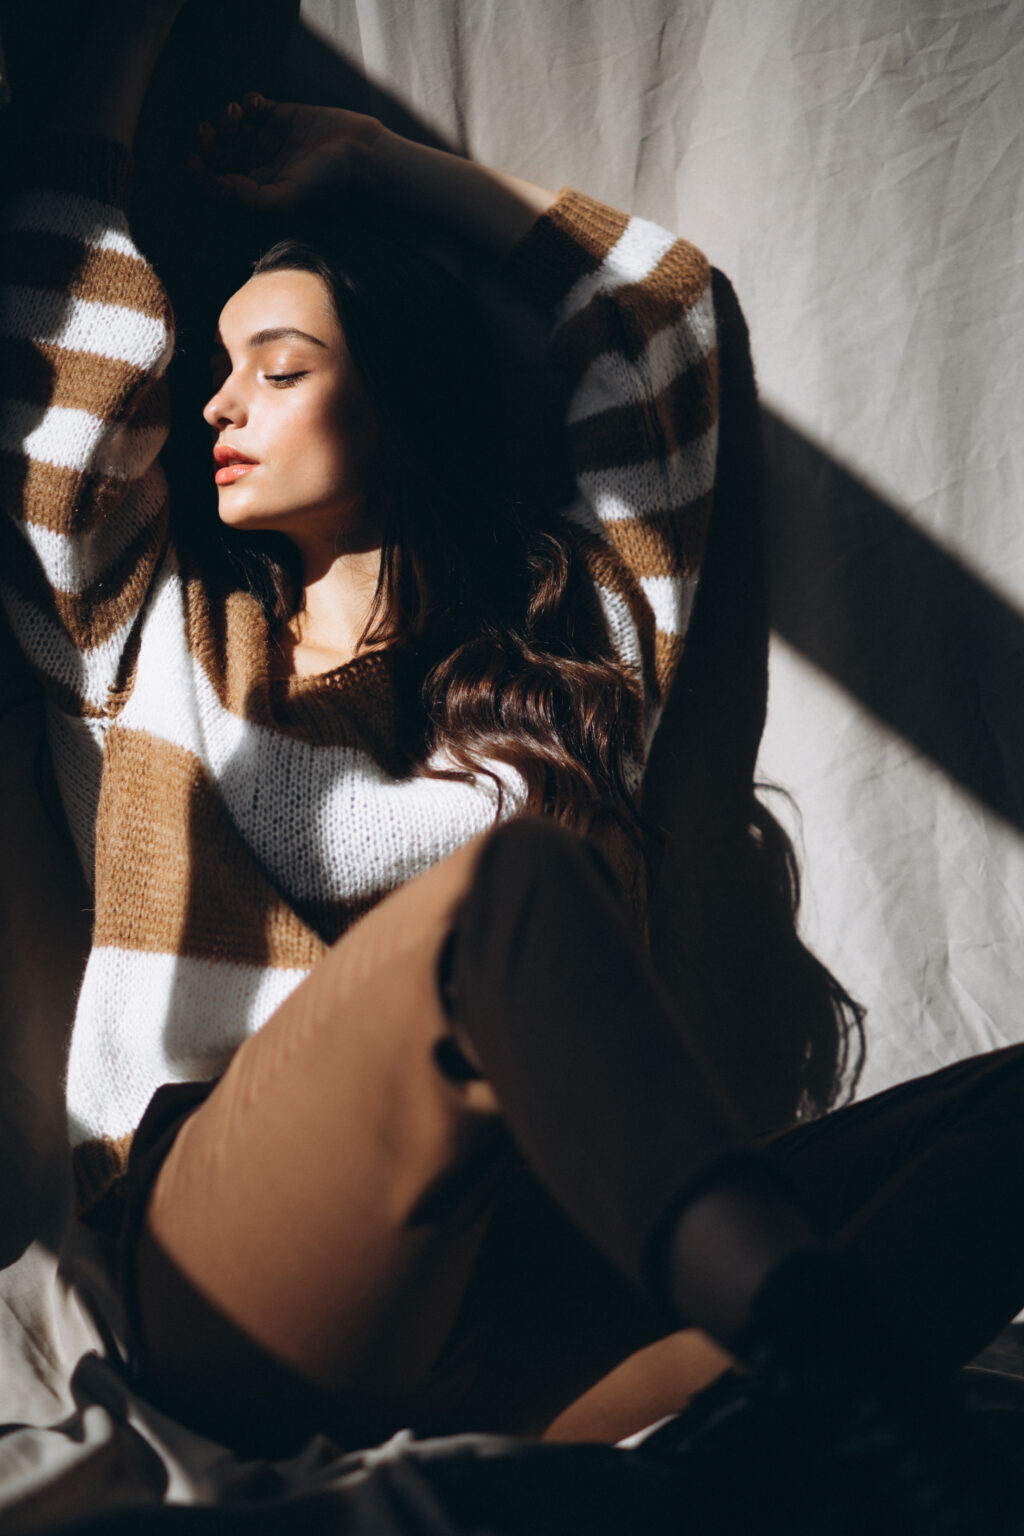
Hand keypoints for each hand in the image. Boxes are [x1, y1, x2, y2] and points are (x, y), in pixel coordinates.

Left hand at [188, 94, 383, 208]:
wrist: (358, 151)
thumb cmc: (327, 180)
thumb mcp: (291, 196)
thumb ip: (257, 198)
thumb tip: (226, 187)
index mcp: (261, 189)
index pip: (222, 183)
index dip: (202, 173)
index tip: (189, 157)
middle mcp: (261, 165)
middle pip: (222, 154)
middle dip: (209, 143)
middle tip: (205, 129)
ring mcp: (269, 139)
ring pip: (234, 129)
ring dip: (227, 118)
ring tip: (236, 112)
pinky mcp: (280, 115)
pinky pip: (254, 106)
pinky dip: (248, 102)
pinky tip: (255, 104)